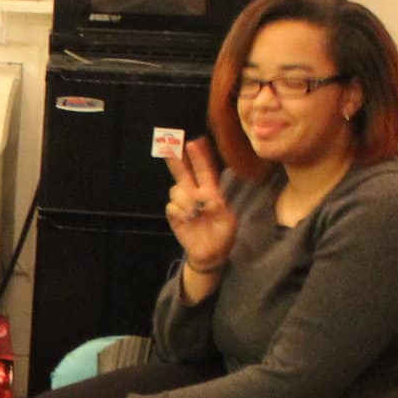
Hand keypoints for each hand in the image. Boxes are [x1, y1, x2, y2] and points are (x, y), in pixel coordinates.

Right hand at [164, 138, 236, 270]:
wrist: (209, 254)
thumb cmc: (223, 236)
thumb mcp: (228, 223)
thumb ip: (220, 209)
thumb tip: (208, 199)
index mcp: (211, 193)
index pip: (204, 171)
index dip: (199, 157)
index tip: (194, 143)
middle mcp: (195, 195)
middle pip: (183, 174)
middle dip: (176, 161)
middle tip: (169, 146)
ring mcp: (184, 205)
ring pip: (176, 190)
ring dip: (184, 199)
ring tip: (193, 213)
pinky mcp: (175, 216)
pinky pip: (172, 206)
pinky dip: (179, 212)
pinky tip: (187, 219)